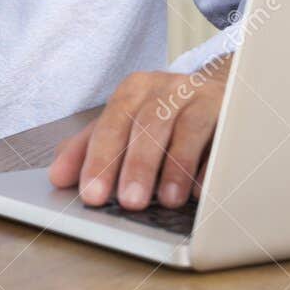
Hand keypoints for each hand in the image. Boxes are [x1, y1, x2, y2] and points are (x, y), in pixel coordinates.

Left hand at [48, 56, 231, 209]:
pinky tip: (200, 190)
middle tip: (129, 201)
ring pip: (186, 128)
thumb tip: (58, 177)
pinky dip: (210, 164)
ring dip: (174, 166)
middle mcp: (166, 87)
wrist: (216, 92)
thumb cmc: (162, 115)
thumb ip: (89, 148)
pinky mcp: (232, 111)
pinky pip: (223, 136)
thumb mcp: (123, 124)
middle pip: (148, 124)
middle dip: (137, 165)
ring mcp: (201, 96)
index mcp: (133, 90)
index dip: (99, 159)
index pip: (111, 123)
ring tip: (165, 201)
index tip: (90, 194)